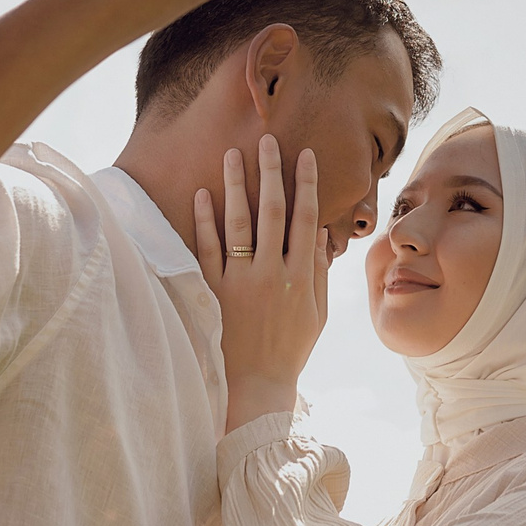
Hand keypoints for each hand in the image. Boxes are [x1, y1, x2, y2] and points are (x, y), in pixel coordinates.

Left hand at [193, 136, 329, 434]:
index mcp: (301, 276)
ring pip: (239, 224)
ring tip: (233, 154)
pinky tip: (203, 194)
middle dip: (271, 172)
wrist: (256, 386)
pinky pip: (208, 250)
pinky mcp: (215, 292)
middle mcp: (272, 273)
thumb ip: (320, 271)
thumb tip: (322, 230)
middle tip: (268, 139)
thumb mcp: (317, 313)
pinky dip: (205, 221)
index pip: (306, 219)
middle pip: (273, 212)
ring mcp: (241, 282)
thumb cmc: (291, 349)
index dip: (307, 184)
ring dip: (236, 186)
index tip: (306, 154)